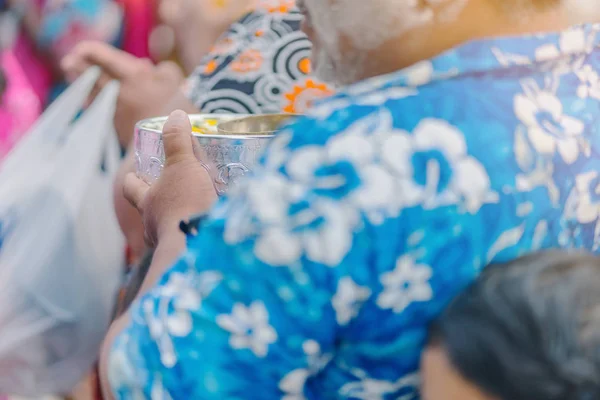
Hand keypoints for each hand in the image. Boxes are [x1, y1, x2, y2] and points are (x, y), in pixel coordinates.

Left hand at [61, 41, 183, 146]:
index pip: (104, 59)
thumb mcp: (173, 79)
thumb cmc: (176, 106)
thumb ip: (159, 68)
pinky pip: (99, 110)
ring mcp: (116, 110)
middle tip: (68, 62)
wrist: (172, 140)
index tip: (82, 47)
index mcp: (133, 77)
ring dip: (81, 84)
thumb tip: (146, 67)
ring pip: (91, 93)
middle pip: (90, 76)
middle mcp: (119, 92)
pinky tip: (89, 98)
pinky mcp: (116, 125)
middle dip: (76, 66)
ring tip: (72, 75)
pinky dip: (93, 101)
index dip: (91, 50)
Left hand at [123, 110, 217, 245]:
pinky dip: (196, 234)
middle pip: (150, 211)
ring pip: (169, 229)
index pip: (130, 188)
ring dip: (179, 220)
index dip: (131, 179)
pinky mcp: (190, 254)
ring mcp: (171, 242)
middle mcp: (154, 225)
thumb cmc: (184, 205)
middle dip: (159, 202)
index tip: (133, 174)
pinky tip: (210, 229)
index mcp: (148, 202)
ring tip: (197, 210)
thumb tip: (175, 115)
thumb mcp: (182, 165)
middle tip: (172, 191)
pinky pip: (189, 242)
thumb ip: (178, 140)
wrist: (200, 247)